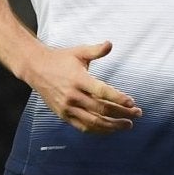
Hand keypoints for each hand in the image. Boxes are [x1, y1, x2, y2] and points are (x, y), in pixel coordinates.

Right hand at [23, 39, 140, 134]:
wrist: (36, 68)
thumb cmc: (61, 59)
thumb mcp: (78, 52)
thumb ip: (95, 50)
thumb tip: (110, 44)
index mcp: (78, 79)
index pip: (101, 92)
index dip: (118, 98)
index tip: (132, 102)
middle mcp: (72, 95)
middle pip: (101, 109)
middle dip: (122, 113)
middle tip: (137, 114)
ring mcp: (67, 107)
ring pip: (93, 122)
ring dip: (113, 126)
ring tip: (128, 124)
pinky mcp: (63, 115)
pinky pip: (83, 127)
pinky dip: (98, 130)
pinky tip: (110, 129)